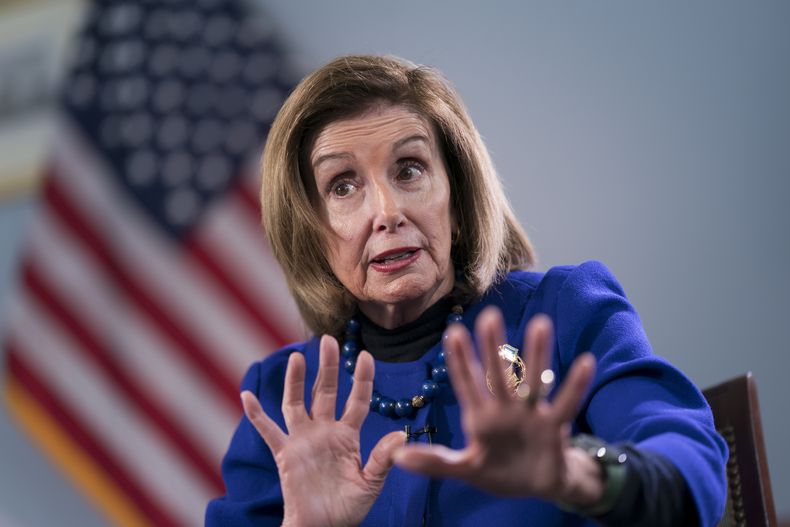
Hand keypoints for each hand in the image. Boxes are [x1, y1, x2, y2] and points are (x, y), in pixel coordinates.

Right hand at [241, 335, 404, 526]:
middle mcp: (324, 432)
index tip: (365, 355)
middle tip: (327, 340)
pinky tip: (247, 396)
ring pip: (297, 403)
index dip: (362, 379)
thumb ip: (382, 459)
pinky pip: (268, 431)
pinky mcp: (285, 454)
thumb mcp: (370, 484)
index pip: (357, 401)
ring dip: (296, 381)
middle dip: (327, 367)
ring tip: (297, 357)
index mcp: (348, 436)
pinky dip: (256, 414)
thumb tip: (400, 435)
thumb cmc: (347, 509)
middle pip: (326, 392)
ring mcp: (303, 440)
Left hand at [393, 308, 596, 502]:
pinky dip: (575, 385)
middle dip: (493, 347)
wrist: (534, 485)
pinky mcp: (554, 427)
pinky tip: (586, 362)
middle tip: (490, 315)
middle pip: (498, 374)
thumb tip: (398, 456)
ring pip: (533, 380)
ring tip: (540, 323)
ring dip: (537, 354)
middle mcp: (504, 408)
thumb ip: (435, 462)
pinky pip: (566, 404)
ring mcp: (530, 415)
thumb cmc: (497, 470)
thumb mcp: (464, 468)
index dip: (460, 360)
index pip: (467, 383)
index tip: (453, 332)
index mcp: (480, 416)